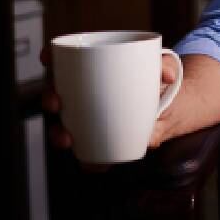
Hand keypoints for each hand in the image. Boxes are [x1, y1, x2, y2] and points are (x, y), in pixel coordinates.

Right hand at [40, 44, 180, 169]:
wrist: (172, 106)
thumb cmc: (157, 80)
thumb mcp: (163, 66)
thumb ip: (165, 64)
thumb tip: (167, 75)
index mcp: (92, 69)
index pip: (63, 58)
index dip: (49, 56)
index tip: (47, 57)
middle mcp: (82, 93)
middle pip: (55, 93)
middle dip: (48, 98)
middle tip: (56, 102)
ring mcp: (88, 117)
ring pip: (63, 125)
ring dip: (58, 133)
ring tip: (67, 138)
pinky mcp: (101, 139)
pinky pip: (88, 152)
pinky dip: (88, 160)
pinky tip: (93, 164)